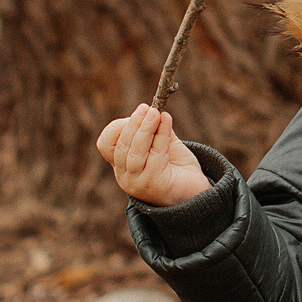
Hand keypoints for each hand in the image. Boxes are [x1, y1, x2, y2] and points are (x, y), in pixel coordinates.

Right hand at [96, 102, 211, 206]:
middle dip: (133, 124)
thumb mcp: (162, 144)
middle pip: (121, 147)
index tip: (140, 111)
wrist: (195, 193)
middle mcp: (125, 176)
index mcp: (122, 165)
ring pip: (135, 152)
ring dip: (145, 129)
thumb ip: (155, 129)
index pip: (106, 144)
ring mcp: (138, 183)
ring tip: (156, 113)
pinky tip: (167, 122)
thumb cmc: (176, 167)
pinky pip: (156, 156)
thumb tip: (153, 110)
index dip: (120, 126)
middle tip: (147, 108)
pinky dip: (161, 136)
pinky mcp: (154, 185)